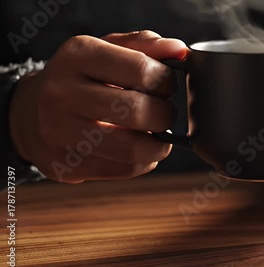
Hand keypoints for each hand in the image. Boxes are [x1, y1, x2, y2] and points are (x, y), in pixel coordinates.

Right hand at [9, 31, 186, 182]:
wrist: (30, 112)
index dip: (166, 81)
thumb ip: (145, 45)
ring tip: (157, 134)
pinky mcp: (67, 165)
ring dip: (159, 145)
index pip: (141, 69)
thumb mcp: (107, 50)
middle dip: (165, 115)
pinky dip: (144, 161)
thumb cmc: (81, 77)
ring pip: (133, 149)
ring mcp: (60, 132)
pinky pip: (125, 170)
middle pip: (138, 111)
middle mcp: (63, 92)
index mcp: (77, 55)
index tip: (166, 86)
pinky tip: (138, 148)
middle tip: (164, 113)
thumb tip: (180, 51)